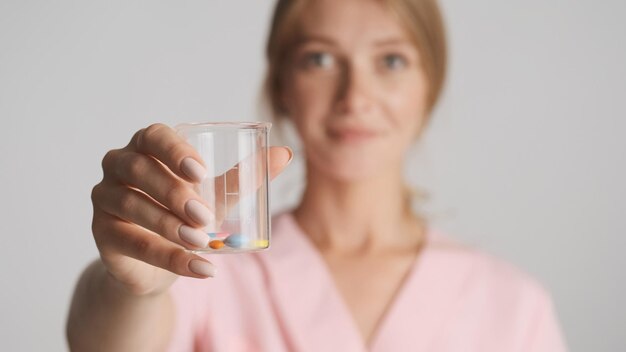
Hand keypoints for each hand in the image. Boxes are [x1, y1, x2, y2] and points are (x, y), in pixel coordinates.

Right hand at [90, 123, 291, 295]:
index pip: (153, 136)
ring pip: (131, 206)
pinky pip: (133, 244)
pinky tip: (201, 268)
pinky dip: (169, 258)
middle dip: (174, 193)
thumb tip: (285, 154)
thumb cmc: (186, 214)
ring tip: (202, 241)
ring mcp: (104, 199)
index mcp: (146, 147)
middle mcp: (118, 166)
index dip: (174, 151)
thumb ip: (245, 176)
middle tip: (205, 215)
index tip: (201, 172)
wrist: (160, 260)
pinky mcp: (102, 234)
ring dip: (169, 226)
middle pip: (138, 170)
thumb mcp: (216, 195)